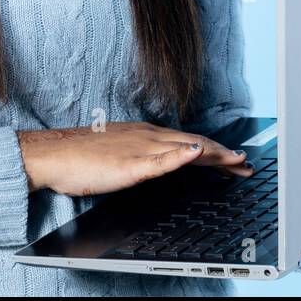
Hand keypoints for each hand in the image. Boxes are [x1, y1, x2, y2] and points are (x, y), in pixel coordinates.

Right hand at [16, 121, 252, 196]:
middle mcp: (147, 137)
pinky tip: (196, 153)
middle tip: (247, 164)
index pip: (189, 141)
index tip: (236, 160)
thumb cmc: (80, 157)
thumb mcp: (120, 154)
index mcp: (146, 136)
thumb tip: (162, 164)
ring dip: (214, 153)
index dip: (216, 150)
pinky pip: (158, 160)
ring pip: (184, 148)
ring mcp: (139, 148)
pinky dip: (180, 155)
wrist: (52, 155)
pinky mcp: (128, 163)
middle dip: (224, 154)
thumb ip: (143, 157)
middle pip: (195, 143)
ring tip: (236, 159)